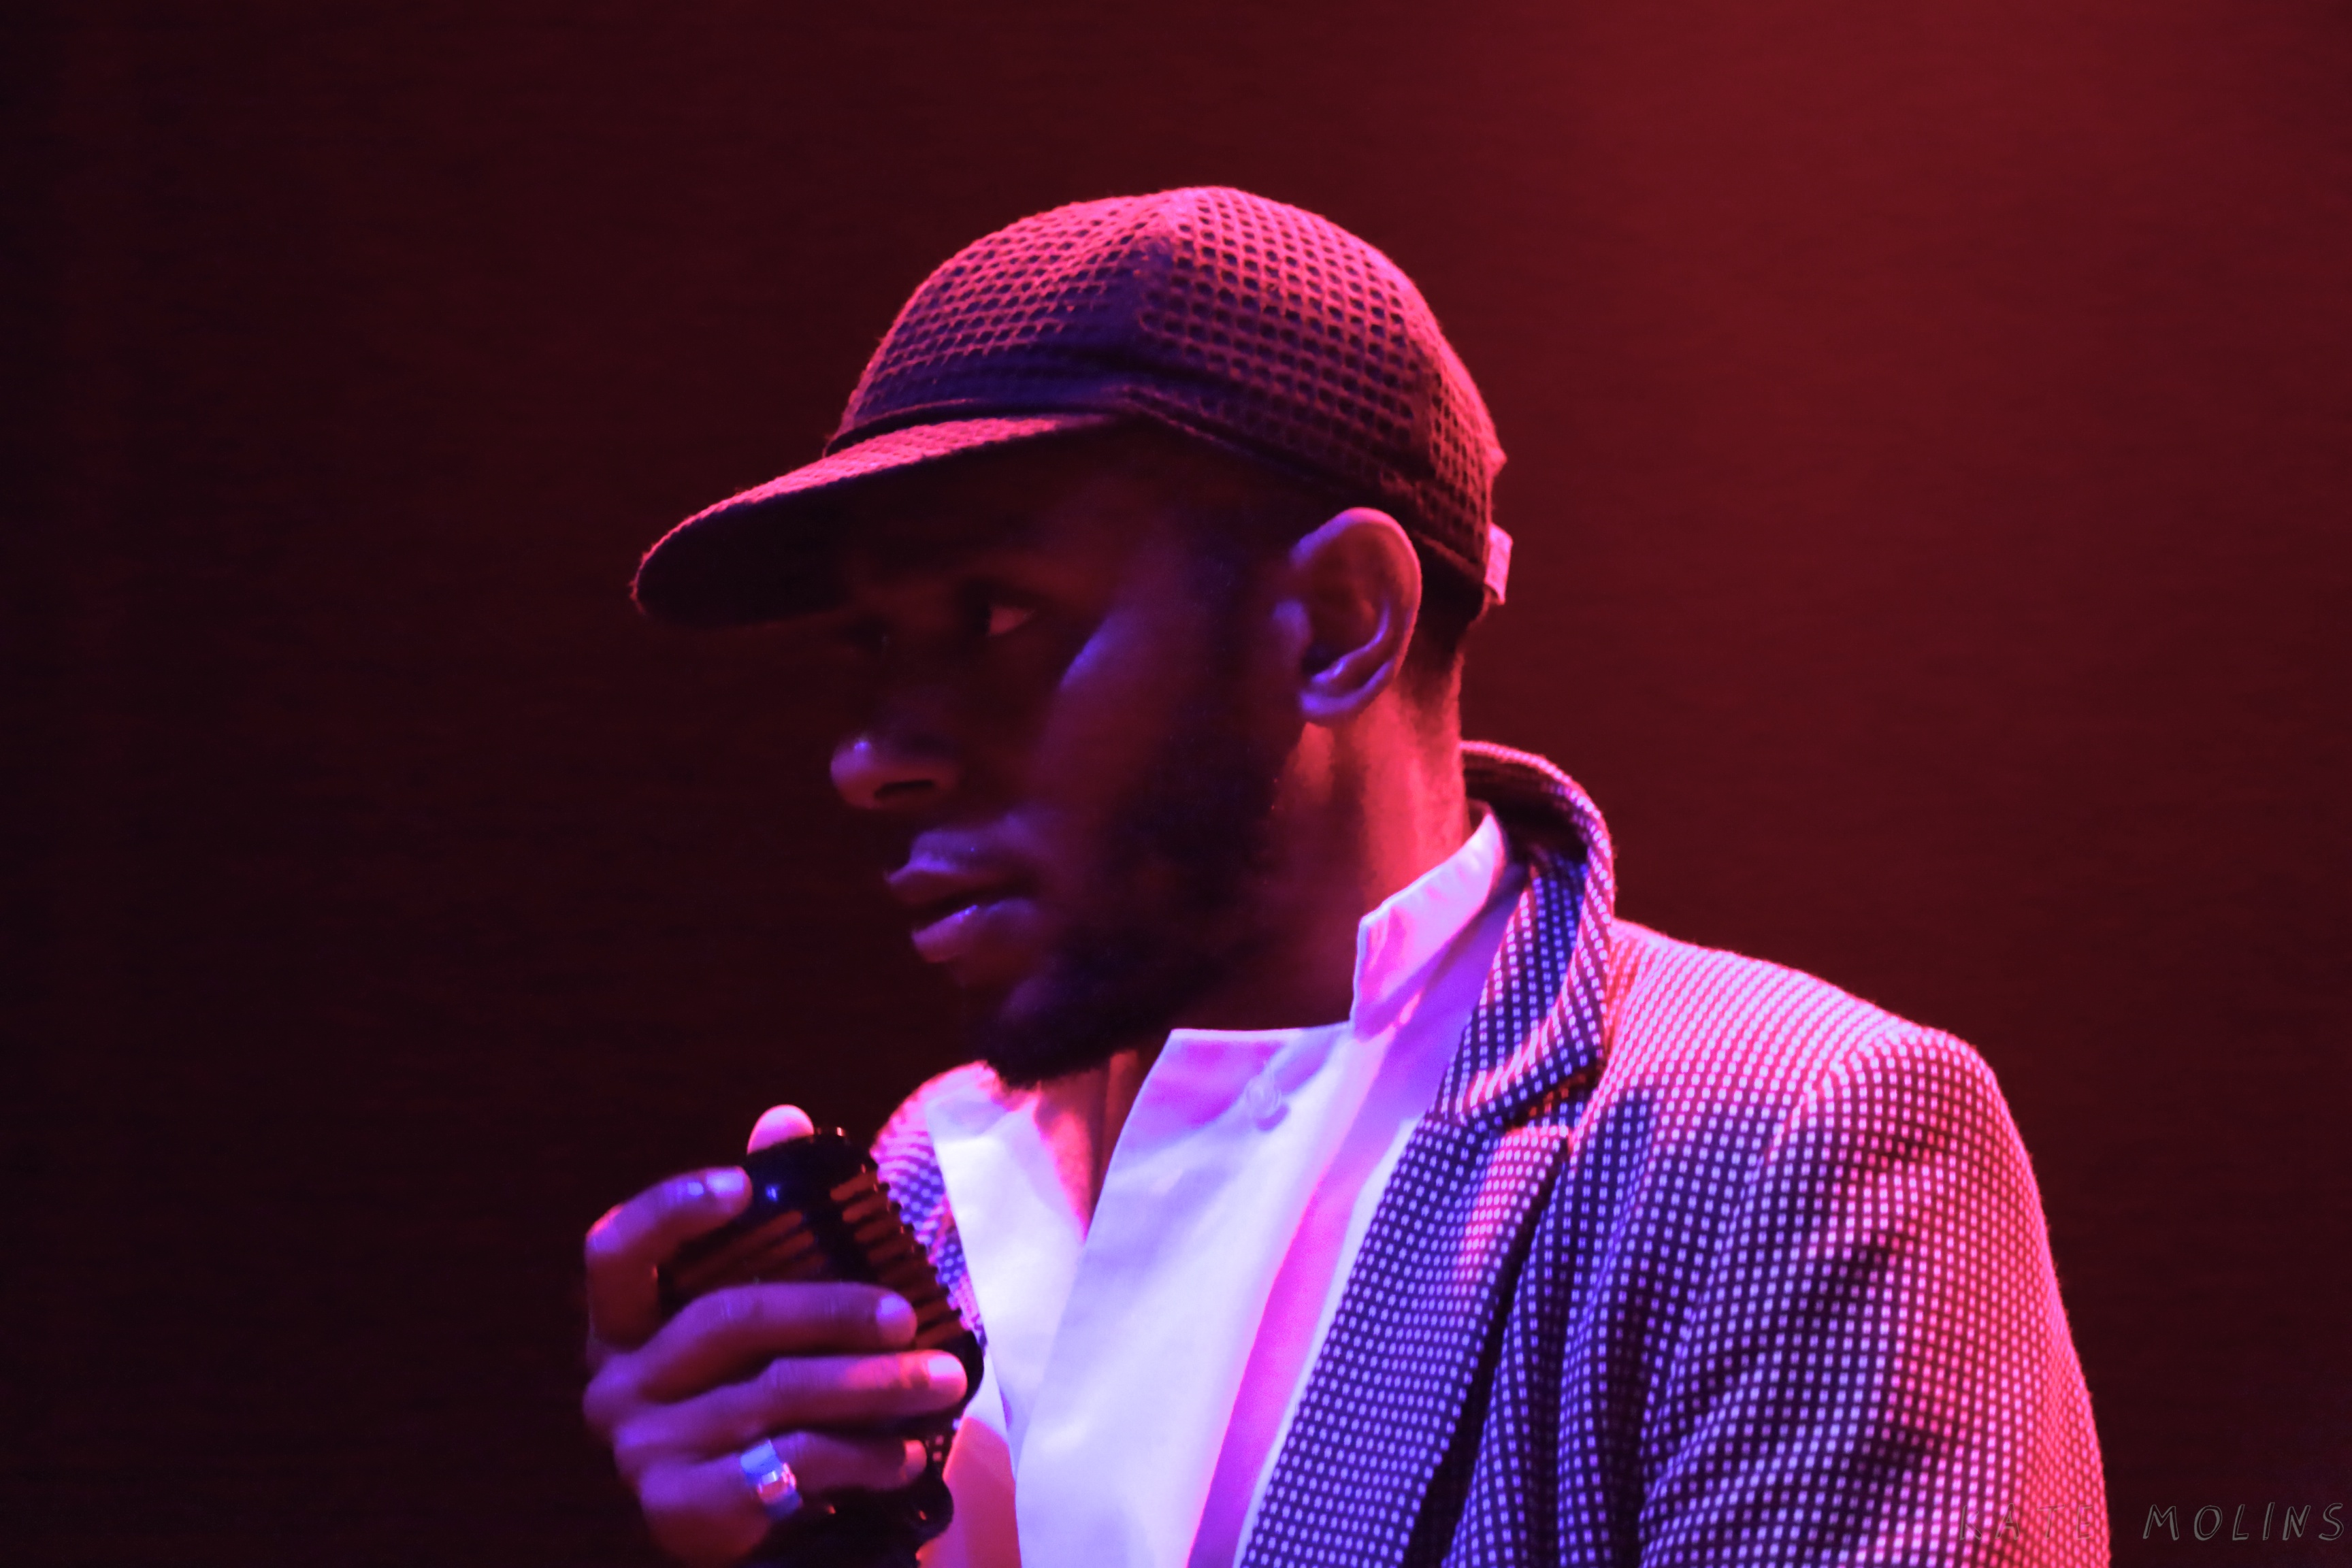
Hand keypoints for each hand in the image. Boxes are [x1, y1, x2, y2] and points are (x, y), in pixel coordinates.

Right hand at [581, 1104, 970, 1565]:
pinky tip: (910, 1451)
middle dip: (834, 1311)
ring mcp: (641, 1451)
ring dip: (874, 1386)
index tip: (740, 1185)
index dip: (670, 1211)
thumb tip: (783, 1117)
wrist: (749, 1523)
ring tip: (944, 1383)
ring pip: (775, 1395)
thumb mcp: (762, 1308)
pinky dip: (860, 1456)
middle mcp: (614, 1383)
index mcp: (621, 1323)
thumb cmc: (756, 1388)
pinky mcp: (679, 1509)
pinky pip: (788, 1465)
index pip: (615, 1250)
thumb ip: (770, 1220)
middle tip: (909, 1315)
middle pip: (728, 1320)